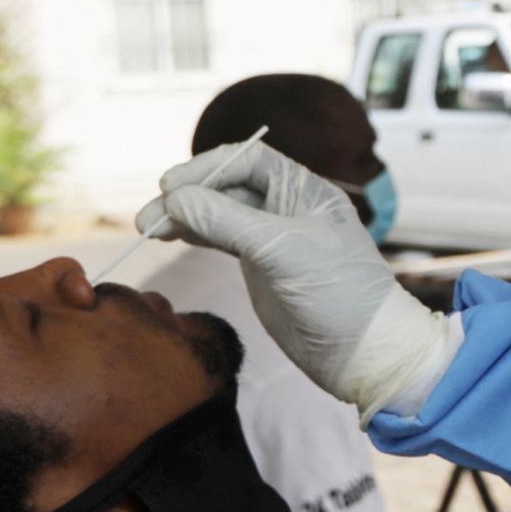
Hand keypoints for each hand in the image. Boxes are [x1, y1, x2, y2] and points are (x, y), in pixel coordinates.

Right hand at [134, 143, 454, 419]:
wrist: (364, 351)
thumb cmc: (338, 293)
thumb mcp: (282, 251)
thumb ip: (227, 221)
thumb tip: (175, 198)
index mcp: (305, 191)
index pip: (248, 160)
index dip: (207, 166)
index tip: (170, 186)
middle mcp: (289, 208)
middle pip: (228, 186)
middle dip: (187, 196)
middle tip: (147, 219)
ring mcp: (274, 238)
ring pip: (220, 214)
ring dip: (184, 217)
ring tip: (148, 229)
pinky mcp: (263, 266)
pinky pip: (222, 239)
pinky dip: (195, 235)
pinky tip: (171, 236)